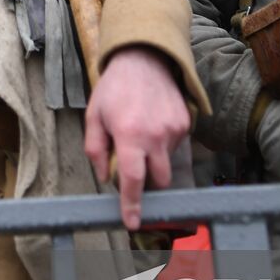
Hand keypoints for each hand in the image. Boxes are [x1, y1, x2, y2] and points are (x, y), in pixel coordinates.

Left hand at [83, 46, 189, 230]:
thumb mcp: (94, 116)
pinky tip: (152, 123)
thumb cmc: (114, 88)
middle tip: (133, 166)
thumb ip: (96, 150)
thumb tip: (106, 177)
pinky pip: (175, 146)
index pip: (133, 180)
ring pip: (167, 162)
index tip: (132, 222)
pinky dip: (163, 143)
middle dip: (147, 181)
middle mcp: (156, 135)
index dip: (132, 204)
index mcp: (130, 135)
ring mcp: (175, 129)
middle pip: (159, 180)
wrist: (144, 58)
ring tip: (140, 133)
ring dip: (154, 158)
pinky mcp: (186, 123)